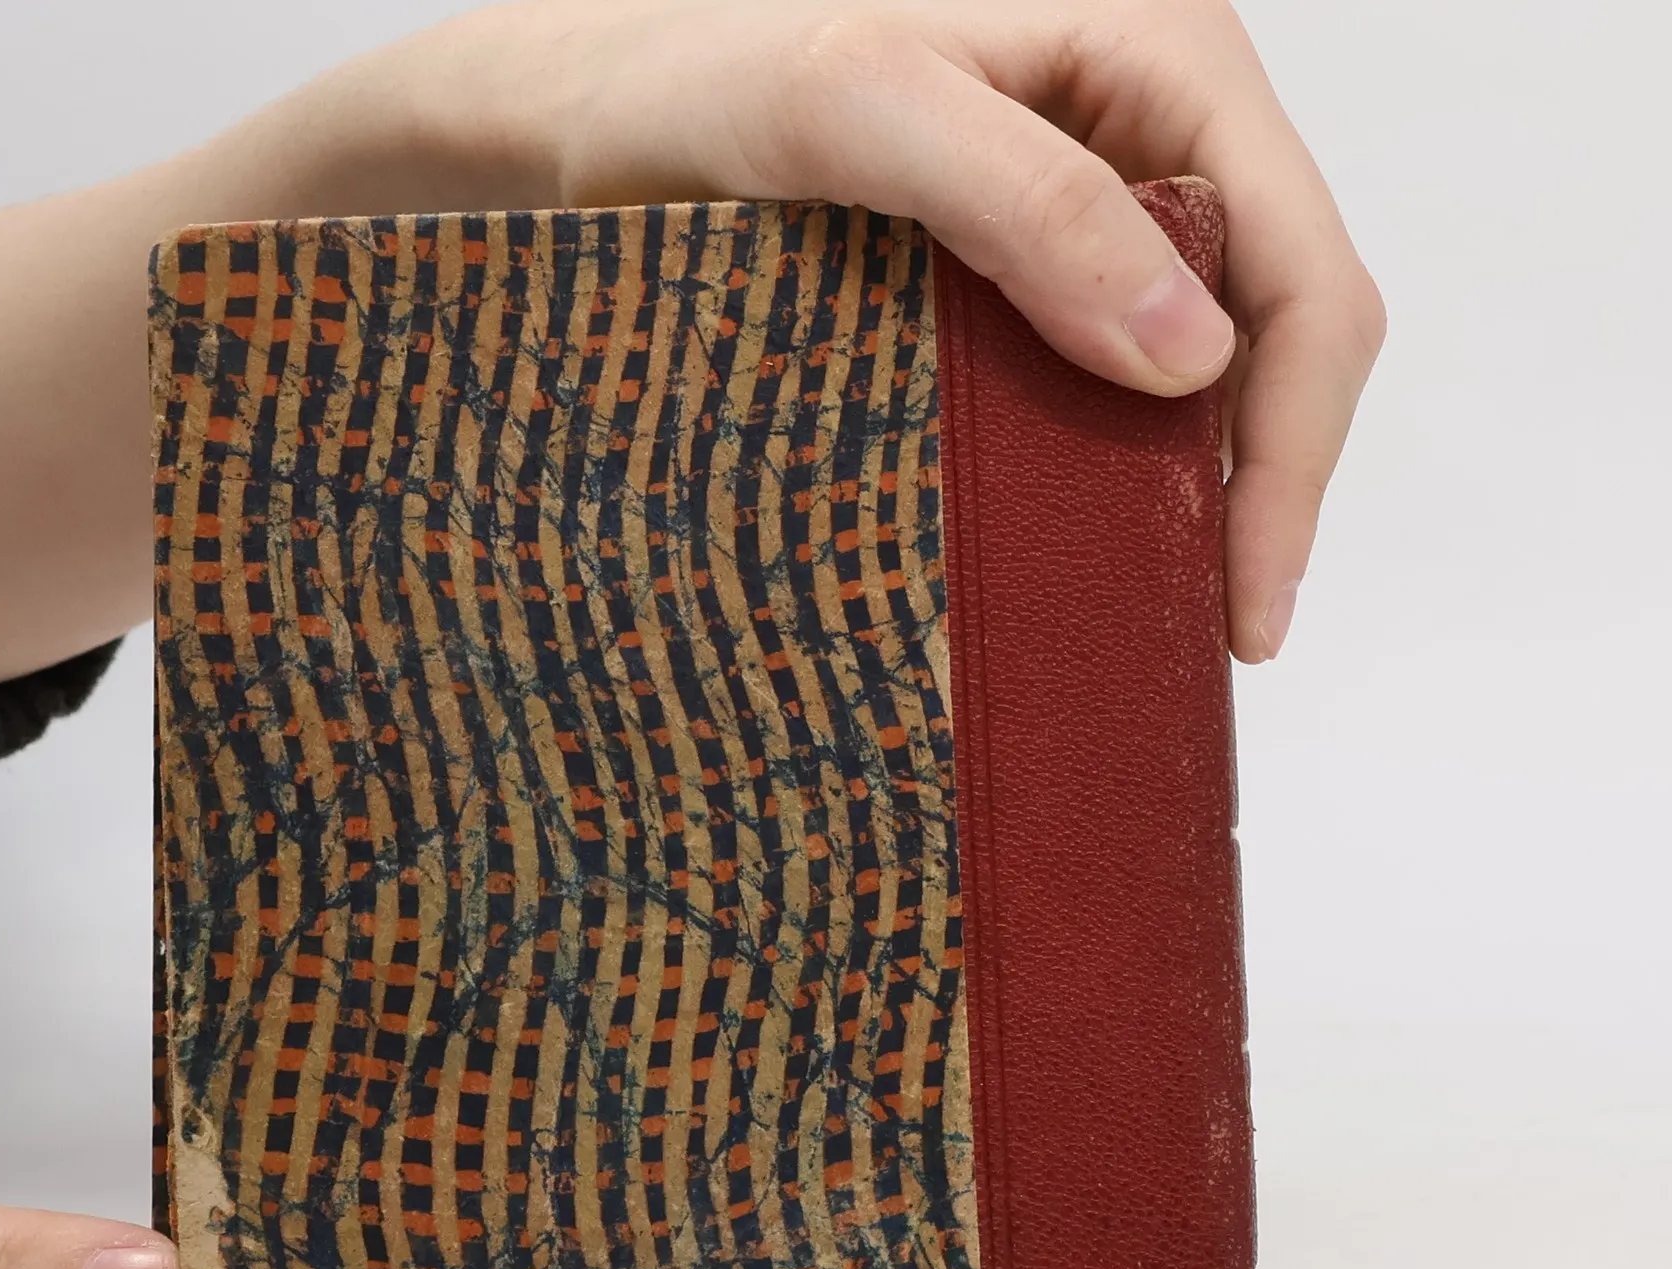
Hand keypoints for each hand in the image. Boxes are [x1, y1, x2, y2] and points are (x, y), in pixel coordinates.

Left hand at [0, 0, 1377, 688]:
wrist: (540, 134)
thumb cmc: (664, 95)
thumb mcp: (838, 115)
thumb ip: (1019, 194)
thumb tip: (1194, 352)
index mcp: (1143, 45)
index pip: (1295, 249)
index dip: (1294, 437)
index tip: (1242, 609)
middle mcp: (1125, 117)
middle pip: (1273, 311)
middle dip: (1260, 479)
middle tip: (1209, 641)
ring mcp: (1068, 199)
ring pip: (1200, 353)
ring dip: (1195, 489)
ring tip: (1153, 616)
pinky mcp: (998, 272)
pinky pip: (1104, 375)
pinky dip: (1113, 474)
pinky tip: (1081, 549)